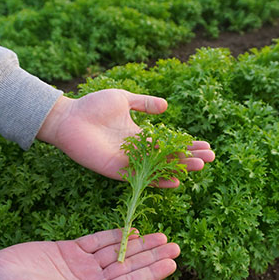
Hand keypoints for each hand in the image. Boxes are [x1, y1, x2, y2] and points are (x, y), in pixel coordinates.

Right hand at [0, 228, 179, 279]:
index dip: (152, 273)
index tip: (172, 263)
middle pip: (128, 266)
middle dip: (152, 255)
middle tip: (175, 244)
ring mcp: (80, 266)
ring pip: (116, 251)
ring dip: (138, 243)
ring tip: (160, 234)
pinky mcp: (67, 249)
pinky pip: (97, 240)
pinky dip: (113, 234)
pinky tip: (131, 229)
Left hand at [37, 89, 214, 186]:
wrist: (68, 117)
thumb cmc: (92, 106)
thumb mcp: (123, 99)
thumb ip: (144, 103)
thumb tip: (166, 106)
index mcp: (139, 135)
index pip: (169, 142)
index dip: (187, 144)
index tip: (206, 144)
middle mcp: (137, 151)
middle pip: (169, 157)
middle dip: (190, 157)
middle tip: (211, 158)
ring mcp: (128, 161)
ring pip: (159, 168)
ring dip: (180, 168)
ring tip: (200, 166)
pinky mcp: (116, 169)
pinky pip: (141, 177)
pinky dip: (158, 180)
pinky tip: (175, 180)